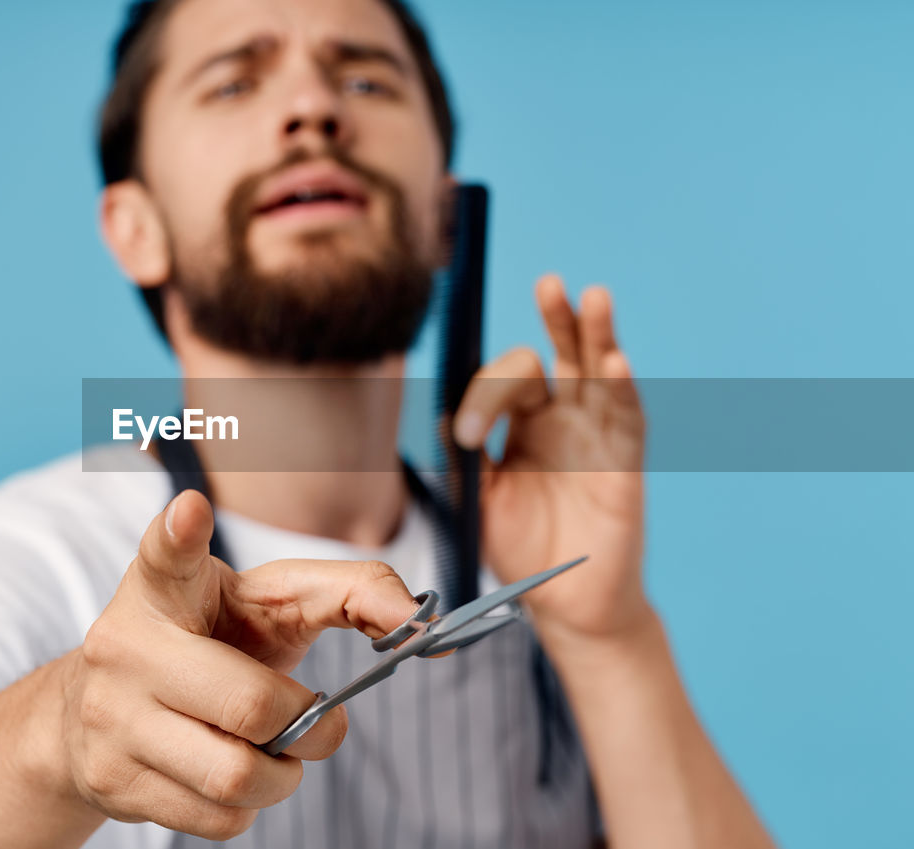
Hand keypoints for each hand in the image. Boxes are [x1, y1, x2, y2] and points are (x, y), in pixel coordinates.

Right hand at [53, 489, 420, 839]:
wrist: (104, 708)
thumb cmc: (211, 641)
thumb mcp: (266, 602)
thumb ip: (348, 593)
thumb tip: (427, 625)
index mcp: (163, 587)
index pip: (166, 554)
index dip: (180, 533)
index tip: (192, 510)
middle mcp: (126, 646)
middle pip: (251, 706)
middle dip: (307, 726)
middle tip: (319, 722)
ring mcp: (111, 718)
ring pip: (235, 776)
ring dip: (283, 775)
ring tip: (273, 751)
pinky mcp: (111, 782)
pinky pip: (215, 819)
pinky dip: (248, 807)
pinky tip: (230, 775)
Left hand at [451, 275, 648, 640]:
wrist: (563, 606)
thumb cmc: (520, 551)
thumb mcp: (478, 503)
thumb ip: (464, 461)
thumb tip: (443, 416)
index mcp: (523, 425)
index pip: (507, 383)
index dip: (484, 399)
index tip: (467, 436)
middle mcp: (562, 420)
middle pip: (561, 356)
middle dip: (555, 318)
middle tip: (547, 283)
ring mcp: (596, 438)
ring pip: (599, 374)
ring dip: (596, 335)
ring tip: (592, 296)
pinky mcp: (624, 464)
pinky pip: (626, 419)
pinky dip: (621, 389)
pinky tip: (613, 360)